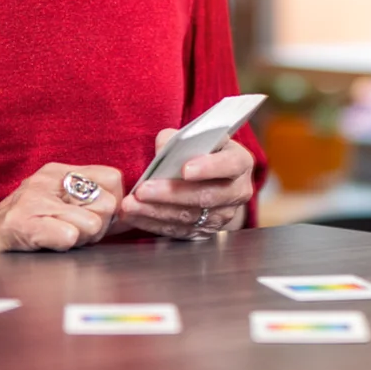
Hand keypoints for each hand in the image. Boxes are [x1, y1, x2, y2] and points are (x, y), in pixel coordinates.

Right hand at [0, 163, 123, 252]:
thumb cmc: (21, 229)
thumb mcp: (57, 207)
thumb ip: (91, 207)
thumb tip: (129, 215)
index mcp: (59, 171)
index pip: (113, 178)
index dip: (113, 205)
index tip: (96, 221)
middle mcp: (48, 179)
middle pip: (108, 203)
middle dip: (99, 229)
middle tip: (74, 235)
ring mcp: (33, 198)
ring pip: (92, 223)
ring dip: (80, 241)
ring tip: (56, 239)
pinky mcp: (21, 222)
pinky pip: (68, 234)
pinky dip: (64, 245)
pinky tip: (47, 244)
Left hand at [119, 129, 253, 239]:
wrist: (210, 177)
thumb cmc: (201, 151)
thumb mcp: (196, 138)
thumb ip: (178, 139)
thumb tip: (163, 148)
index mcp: (240, 162)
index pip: (230, 165)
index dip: (209, 167)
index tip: (184, 169)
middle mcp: (237, 192)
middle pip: (206, 196)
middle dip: (171, 194)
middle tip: (143, 190)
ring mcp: (223, 215)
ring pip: (189, 217)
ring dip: (156, 211)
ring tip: (130, 205)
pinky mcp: (206, 231)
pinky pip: (178, 231)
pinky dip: (153, 223)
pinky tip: (134, 215)